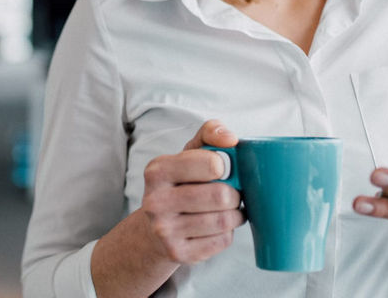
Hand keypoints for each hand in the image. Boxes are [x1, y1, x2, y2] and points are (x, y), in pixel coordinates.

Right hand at [137, 119, 245, 264]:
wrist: (153, 232)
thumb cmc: (178, 185)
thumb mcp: (187, 154)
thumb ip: (208, 134)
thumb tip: (230, 138)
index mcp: (158, 171)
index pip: (212, 164)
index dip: (226, 166)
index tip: (222, 169)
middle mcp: (156, 201)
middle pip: (221, 195)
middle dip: (234, 193)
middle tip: (230, 192)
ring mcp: (165, 230)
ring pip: (224, 220)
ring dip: (234, 214)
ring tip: (227, 209)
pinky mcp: (179, 253)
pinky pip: (222, 241)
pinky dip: (227, 232)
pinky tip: (217, 226)